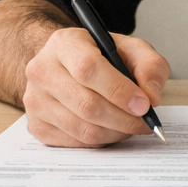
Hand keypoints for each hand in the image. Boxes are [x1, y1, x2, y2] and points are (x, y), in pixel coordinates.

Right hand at [22, 27, 169, 146]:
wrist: (66, 66)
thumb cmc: (100, 56)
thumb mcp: (131, 49)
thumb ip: (150, 66)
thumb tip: (152, 97)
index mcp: (64, 43)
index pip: (88, 69)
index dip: (119, 90)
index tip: (144, 104)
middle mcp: (42, 70)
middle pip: (86, 104)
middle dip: (123, 118)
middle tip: (145, 121)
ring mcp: (35, 100)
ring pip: (82, 128)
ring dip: (115, 132)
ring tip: (131, 125)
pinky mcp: (37, 125)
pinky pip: (75, 143)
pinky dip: (101, 141)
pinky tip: (112, 129)